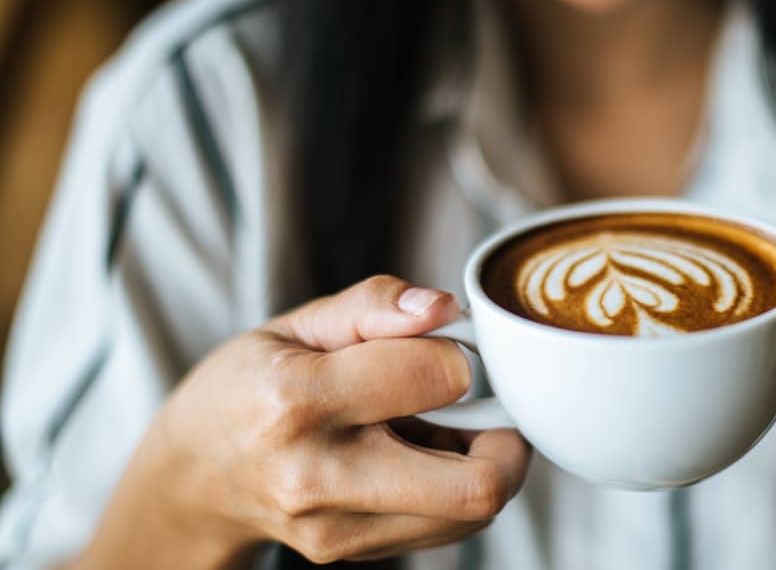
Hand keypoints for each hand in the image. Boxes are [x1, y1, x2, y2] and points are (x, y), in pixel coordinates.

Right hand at [75, 276, 530, 567]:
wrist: (193, 476)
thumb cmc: (248, 386)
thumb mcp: (296, 325)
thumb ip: (374, 305)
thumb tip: (446, 307)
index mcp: (299, 400)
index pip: (436, 377)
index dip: (463, 353)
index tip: (450, 345)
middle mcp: (319, 476)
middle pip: (476, 485)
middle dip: (507, 438)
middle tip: (486, 405)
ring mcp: (337, 528)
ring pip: (472, 512)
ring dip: (482, 464)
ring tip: (440, 428)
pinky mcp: (353, 554)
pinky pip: (447, 527)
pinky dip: (454, 488)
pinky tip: (419, 457)